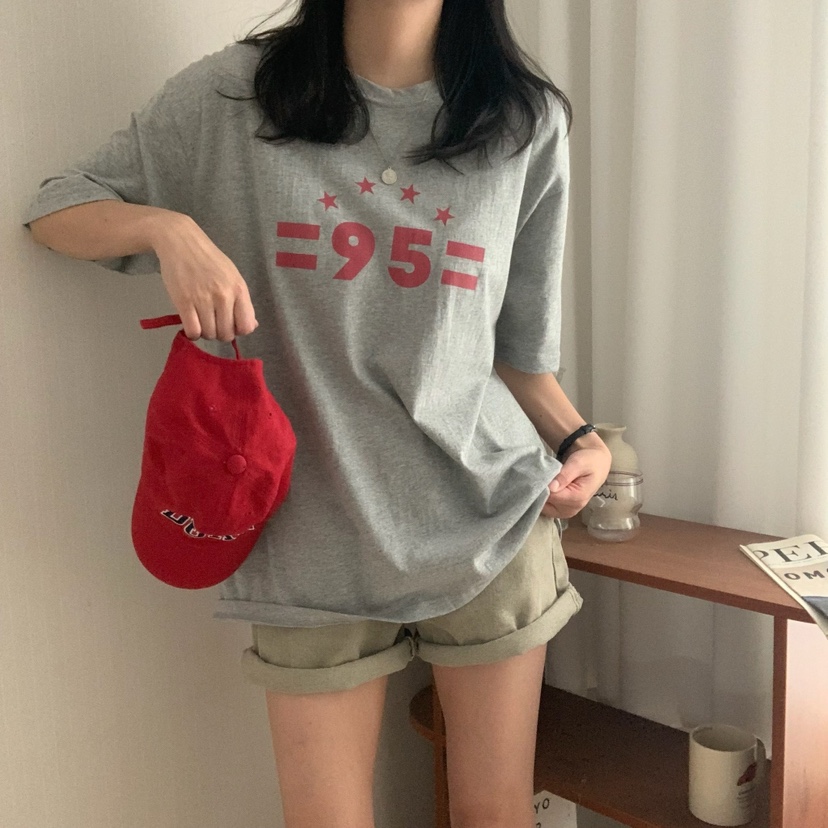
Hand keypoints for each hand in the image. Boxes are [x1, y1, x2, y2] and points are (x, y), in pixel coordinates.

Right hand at [152, 214, 257, 342]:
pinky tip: (191, 324)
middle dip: (220, 333)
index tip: (230, 324)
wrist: (181, 241)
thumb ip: (242, 301)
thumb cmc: (209, 259)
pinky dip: (192, 333)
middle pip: (226, 334)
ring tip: (201, 320)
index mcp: (239, 289)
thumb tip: (252, 325)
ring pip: (209, 335)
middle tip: (213, 323)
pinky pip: (193, 331)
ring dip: (205, 333)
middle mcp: (224, 295)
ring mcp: (203, 299)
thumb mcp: (232, 276)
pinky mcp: (184, 301)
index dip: (238, 330)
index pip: (246, 326)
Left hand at [540, 437, 611, 518]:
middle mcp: (572, 509)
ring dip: (540, 495)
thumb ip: (565, 475)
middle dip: (540, 491)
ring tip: (542, 480)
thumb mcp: (578, 463)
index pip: (551, 496)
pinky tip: (544, 487)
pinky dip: (542, 499)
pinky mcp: (562, 511)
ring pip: (544, 507)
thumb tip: (551, 488)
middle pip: (546, 504)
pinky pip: (546, 508)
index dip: (542, 486)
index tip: (537, 475)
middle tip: (538, 476)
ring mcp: (566, 512)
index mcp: (577, 498)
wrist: (596, 464)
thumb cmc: (588, 461)